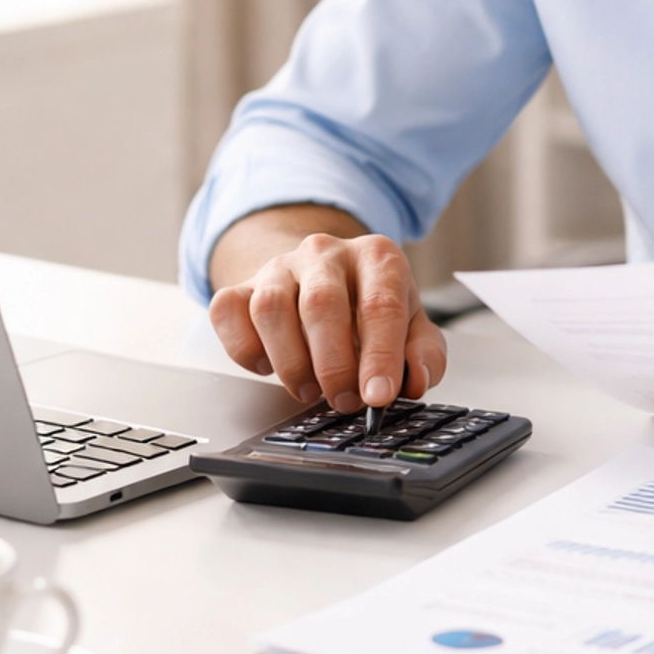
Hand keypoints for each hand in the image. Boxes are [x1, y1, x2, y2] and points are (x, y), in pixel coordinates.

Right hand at [210, 231, 447, 411]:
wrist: (320, 277)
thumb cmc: (370, 306)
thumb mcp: (412, 325)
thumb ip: (424, 355)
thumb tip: (416, 381)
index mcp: (377, 257)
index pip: (381, 305)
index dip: (380, 356)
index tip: (378, 396)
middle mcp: (326, 253)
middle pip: (322, 304)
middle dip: (333, 364)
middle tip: (344, 401)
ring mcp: (278, 266)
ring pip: (271, 308)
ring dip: (290, 362)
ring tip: (309, 389)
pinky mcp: (240, 285)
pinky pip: (229, 313)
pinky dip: (245, 349)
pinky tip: (270, 365)